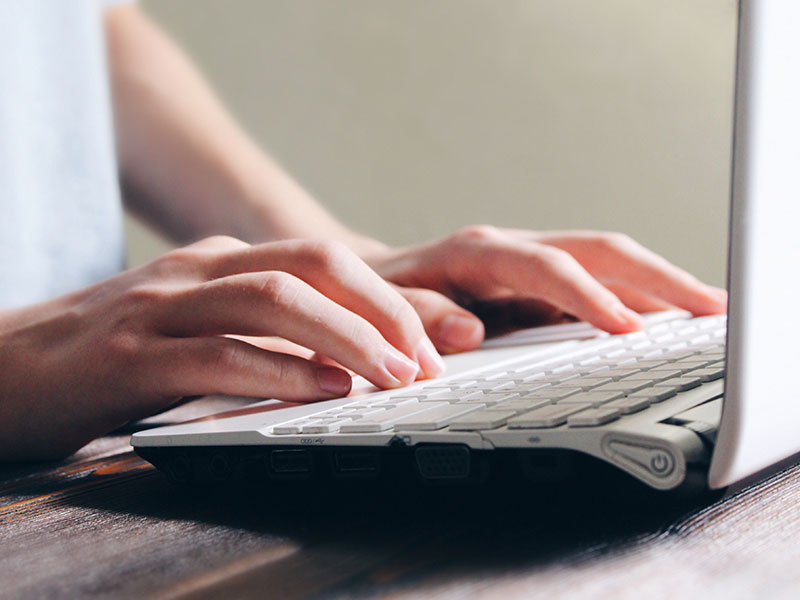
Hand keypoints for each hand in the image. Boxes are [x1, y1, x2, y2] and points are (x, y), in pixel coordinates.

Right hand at [0, 236, 444, 459]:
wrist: (4, 366)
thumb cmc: (112, 353)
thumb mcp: (198, 327)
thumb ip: (261, 332)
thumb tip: (342, 358)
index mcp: (222, 262)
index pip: (325, 260)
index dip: (392, 294)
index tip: (444, 333)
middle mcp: (198, 272)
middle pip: (312, 264)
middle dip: (384, 307)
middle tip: (430, 355)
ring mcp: (162, 308)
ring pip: (273, 299)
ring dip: (346, 337)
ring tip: (396, 375)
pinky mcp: (129, 358)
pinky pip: (218, 354)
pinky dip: (280, 371)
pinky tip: (323, 392)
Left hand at [367, 226, 727, 353]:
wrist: (371, 279)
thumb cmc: (378, 293)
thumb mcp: (384, 306)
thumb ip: (420, 316)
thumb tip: (467, 331)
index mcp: (475, 253)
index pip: (545, 268)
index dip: (587, 297)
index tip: (626, 330)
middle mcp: (510, 249)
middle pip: (595, 250)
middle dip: (655, 277)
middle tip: (708, 306)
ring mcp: (527, 264)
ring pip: (605, 262)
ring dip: (658, 283)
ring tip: (706, 308)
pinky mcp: (536, 283)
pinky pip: (595, 283)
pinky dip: (633, 297)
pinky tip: (663, 316)